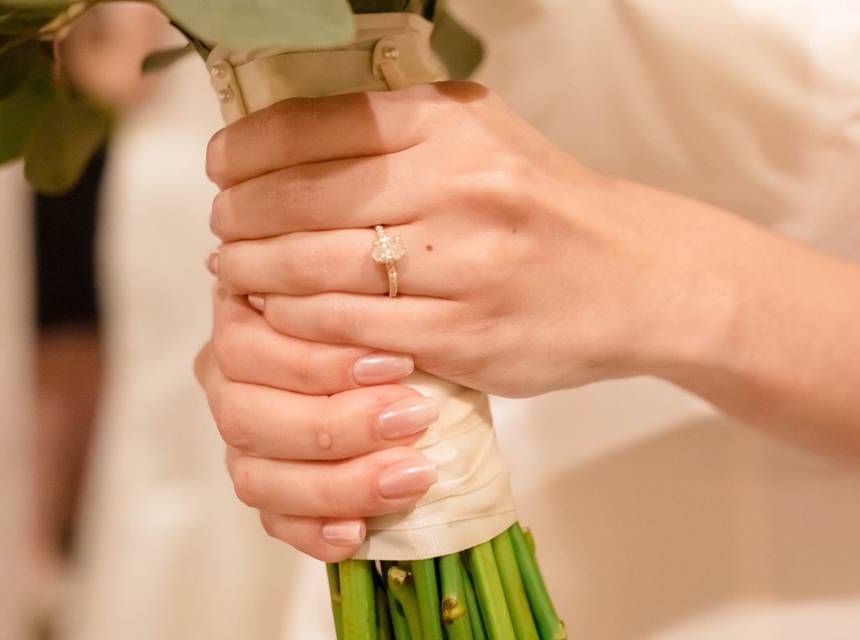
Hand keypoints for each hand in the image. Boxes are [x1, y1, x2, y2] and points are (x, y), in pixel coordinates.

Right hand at [195, 287, 439, 560]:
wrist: (413, 362)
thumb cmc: (387, 315)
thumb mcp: (372, 293)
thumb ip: (357, 295)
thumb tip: (368, 273)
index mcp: (239, 318)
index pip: (250, 348)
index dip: (321, 363)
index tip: (400, 364)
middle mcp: (225, 381)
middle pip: (246, 416)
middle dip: (338, 424)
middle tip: (416, 418)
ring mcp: (240, 441)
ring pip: (256, 476)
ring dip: (339, 481)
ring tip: (414, 475)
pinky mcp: (267, 489)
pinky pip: (273, 520)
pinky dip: (315, 529)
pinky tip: (358, 531)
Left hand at [206, 81, 729, 397]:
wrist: (639, 276)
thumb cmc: (548, 206)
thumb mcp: (487, 135)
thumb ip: (400, 125)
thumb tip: (289, 134)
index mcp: (453, 123)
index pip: (313, 124)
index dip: (246, 149)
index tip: (221, 167)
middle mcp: (458, 185)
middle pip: (301, 199)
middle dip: (237, 217)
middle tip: (221, 229)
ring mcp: (463, 265)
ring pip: (314, 267)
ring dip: (254, 273)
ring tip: (235, 274)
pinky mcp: (466, 335)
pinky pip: (348, 328)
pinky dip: (296, 322)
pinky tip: (278, 316)